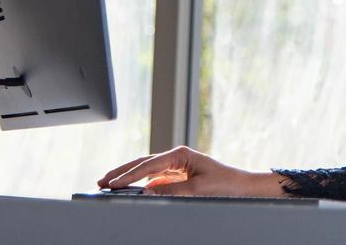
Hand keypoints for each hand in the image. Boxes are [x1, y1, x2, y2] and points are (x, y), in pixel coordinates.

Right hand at [97, 145, 286, 197]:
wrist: (243, 187)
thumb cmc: (225, 184)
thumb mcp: (197, 190)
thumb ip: (171, 190)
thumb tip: (148, 191)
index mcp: (180, 154)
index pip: (148, 165)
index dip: (129, 175)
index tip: (113, 184)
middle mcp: (176, 157)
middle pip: (142, 163)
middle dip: (122, 171)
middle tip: (102, 180)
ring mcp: (176, 165)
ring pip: (146, 170)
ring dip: (129, 176)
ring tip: (109, 183)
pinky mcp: (178, 175)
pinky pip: (155, 178)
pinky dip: (141, 184)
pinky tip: (130, 190)